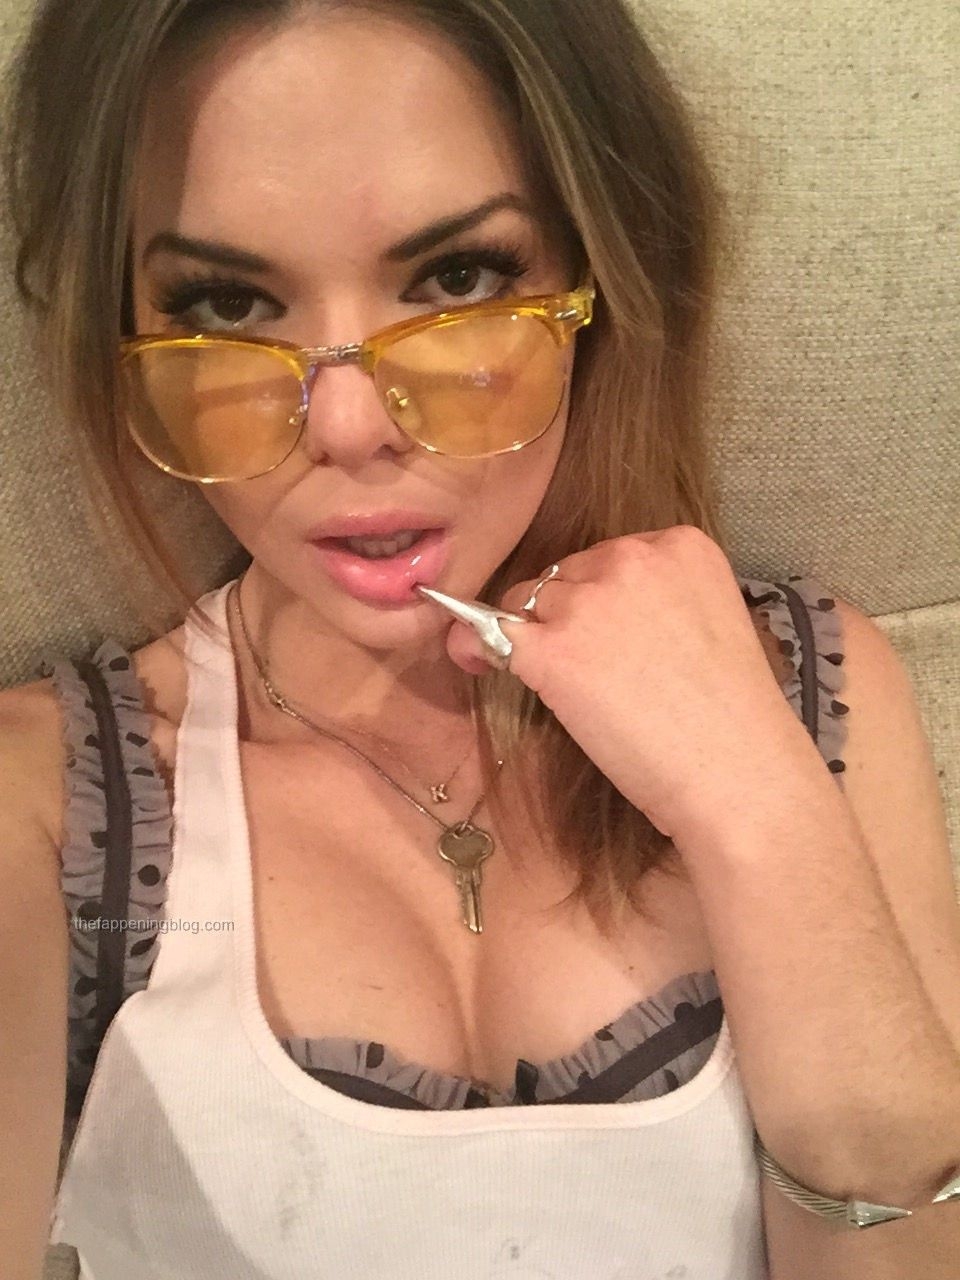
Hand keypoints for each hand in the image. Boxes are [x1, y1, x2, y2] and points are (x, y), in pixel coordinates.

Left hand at [439, 526, 814, 840]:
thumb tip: (598, 620)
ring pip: (526, 601)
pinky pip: (491, 633)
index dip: (599, 595)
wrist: (737, 772)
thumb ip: (660, 601)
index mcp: (681, 545)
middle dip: (566, 616)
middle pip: (565, 575)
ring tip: (557, 682)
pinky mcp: (552, 648)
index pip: (611, 556)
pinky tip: (478, 664)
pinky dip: (476, 648)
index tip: (610, 634)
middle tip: (591, 670)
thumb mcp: (711, 624)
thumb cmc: (733, 718)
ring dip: (530, 635)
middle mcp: (631, 558)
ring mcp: (587, 601)